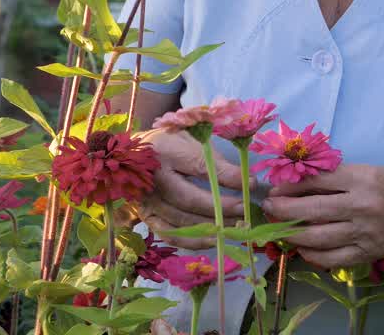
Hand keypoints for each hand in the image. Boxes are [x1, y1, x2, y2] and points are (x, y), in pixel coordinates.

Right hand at [136, 129, 246, 249]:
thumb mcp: (192, 142)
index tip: (251, 185)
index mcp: (164, 153)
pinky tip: (213, 239)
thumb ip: (216, 162)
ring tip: (235, 228)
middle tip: (247, 212)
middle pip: (189, 202)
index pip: (199, 168)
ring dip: (211, 228)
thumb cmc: (169, 144)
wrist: (132, 154)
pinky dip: (193, 240)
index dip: (226, 179)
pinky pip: (170, 234)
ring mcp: (146, 202)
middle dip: (221, 210)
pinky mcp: (146, 217)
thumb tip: (246, 182)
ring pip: (180, 222)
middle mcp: (151, 180)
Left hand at [260, 164, 383, 268]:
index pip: (317, 180)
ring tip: (279, 228)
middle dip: (283, 210)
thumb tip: (300, 182)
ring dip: (292, 233)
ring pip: (317, 237)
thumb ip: (339, 177)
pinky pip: (332, 258)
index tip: (275, 187)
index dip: (291, 185)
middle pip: (312, 210)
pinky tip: (303, 249)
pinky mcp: (366, 253)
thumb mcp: (371, 171)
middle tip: (268, 207)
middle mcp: (362, 205)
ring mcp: (364, 232)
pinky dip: (312, 255)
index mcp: (363, 178)